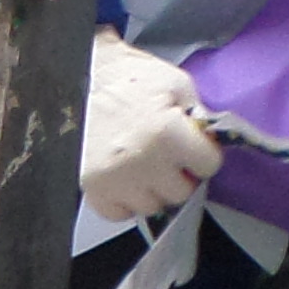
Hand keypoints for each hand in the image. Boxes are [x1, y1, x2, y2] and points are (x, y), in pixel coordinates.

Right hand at [81, 33, 223, 223]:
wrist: (79, 75)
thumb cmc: (127, 77)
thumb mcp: (175, 82)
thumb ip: (197, 114)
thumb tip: (206, 140)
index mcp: (167, 132)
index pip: (209, 166)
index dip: (202, 153)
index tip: (191, 146)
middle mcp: (142, 162)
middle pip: (181, 192)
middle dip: (179, 174)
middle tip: (166, 155)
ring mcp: (115, 179)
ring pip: (152, 206)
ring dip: (152, 189)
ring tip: (142, 164)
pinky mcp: (92, 189)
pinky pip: (120, 213)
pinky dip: (124, 200)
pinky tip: (123, 178)